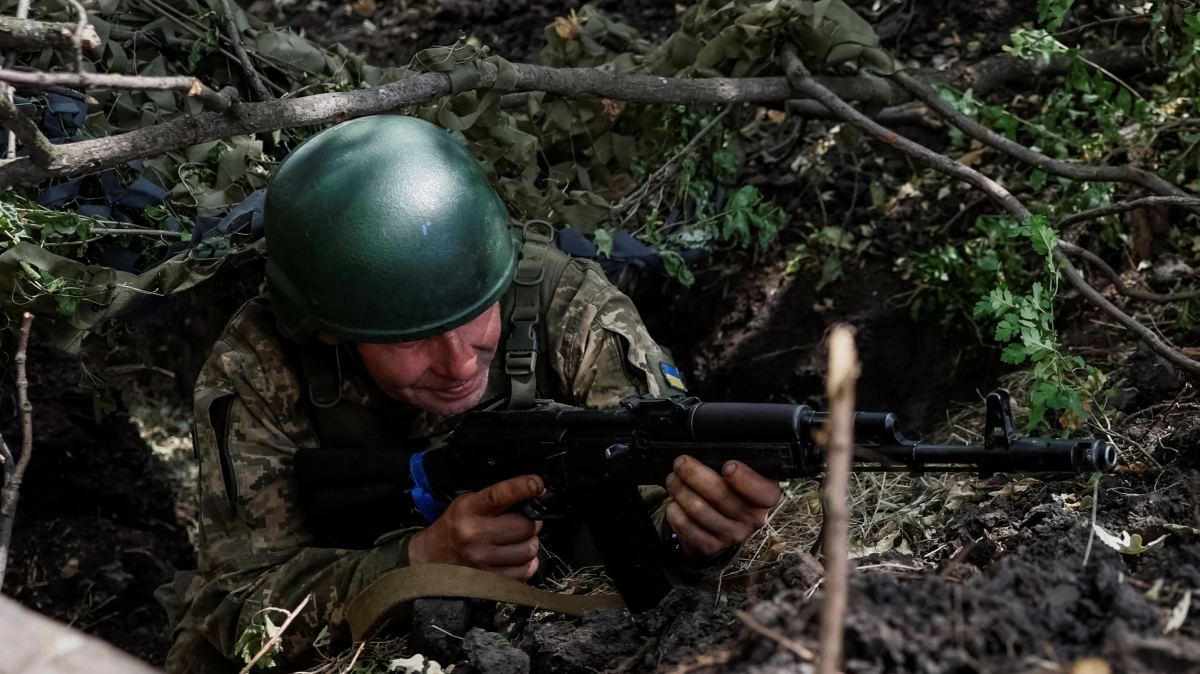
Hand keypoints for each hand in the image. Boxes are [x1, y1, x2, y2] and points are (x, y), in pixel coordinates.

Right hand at [408, 474, 544, 579]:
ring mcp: (483, 561)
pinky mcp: (490, 581)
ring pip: (529, 549)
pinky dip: (527, 563)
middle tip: (523, 521)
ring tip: (516, 540)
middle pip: (525, 526)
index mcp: (468, 510)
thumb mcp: (468, 504)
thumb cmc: (454, 527)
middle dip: (531, 521)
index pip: (498, 495)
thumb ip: (498, 498)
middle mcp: (475, 535)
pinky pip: (526, 570)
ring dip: (529, 543)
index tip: (536, 484)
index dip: (521, 488)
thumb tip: (536, 492)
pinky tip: (514, 557)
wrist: (431, 559)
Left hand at [665, 456, 780, 559]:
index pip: (762, 491)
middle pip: (720, 495)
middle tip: (681, 462)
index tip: (728, 466)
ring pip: (698, 509)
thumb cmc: (731, 492)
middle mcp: (752, 519)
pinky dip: (674, 510)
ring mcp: (731, 535)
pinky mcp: (710, 546)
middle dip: (694, 473)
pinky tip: (675, 502)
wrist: (722, 528)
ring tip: (673, 479)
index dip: (745, 479)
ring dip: (679, 490)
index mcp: (765, 497)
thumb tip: (711, 447)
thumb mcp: (742, 475)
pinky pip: (685, 525)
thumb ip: (734, 463)